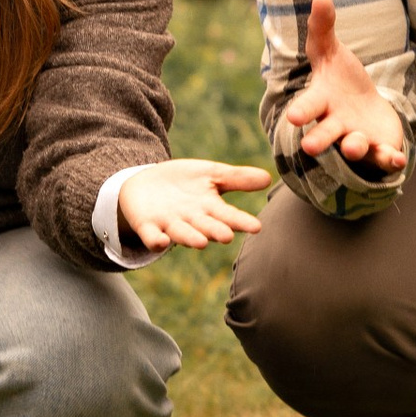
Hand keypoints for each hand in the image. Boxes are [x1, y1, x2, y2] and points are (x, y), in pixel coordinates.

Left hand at [115, 160, 272, 253]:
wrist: (146, 183)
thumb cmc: (185, 182)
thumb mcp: (211, 174)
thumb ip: (237, 178)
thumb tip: (268, 178)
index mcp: (210, 208)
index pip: (229, 216)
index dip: (241, 221)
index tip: (256, 227)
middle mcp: (192, 220)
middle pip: (206, 227)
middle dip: (215, 231)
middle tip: (226, 236)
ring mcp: (170, 224)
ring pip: (182, 233)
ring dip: (191, 238)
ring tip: (201, 242)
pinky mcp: (147, 225)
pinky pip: (152, 236)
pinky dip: (156, 240)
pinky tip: (162, 242)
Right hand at [281, 0, 409, 175]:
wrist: (364, 108)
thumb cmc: (340, 80)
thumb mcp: (331, 52)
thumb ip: (323, 29)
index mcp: (321, 102)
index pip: (308, 106)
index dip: (302, 112)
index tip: (293, 118)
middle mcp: (334, 125)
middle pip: (325, 133)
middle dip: (319, 139)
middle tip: (310, 146)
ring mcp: (356, 139)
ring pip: (352, 147)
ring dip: (353, 147)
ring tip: (353, 145)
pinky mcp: (378, 149)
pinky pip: (383, 157)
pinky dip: (389, 159)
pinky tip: (398, 160)